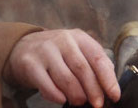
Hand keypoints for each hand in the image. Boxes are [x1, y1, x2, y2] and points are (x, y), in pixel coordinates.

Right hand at [5, 29, 119, 107]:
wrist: (23, 47)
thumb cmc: (58, 54)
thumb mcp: (77, 51)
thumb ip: (94, 65)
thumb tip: (109, 89)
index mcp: (78, 37)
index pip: (97, 57)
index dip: (108, 79)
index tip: (114, 95)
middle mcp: (61, 40)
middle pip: (82, 69)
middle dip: (93, 91)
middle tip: (96, 104)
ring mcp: (44, 50)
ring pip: (66, 79)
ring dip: (76, 96)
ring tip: (78, 101)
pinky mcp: (30, 63)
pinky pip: (48, 86)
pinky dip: (58, 96)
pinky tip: (61, 98)